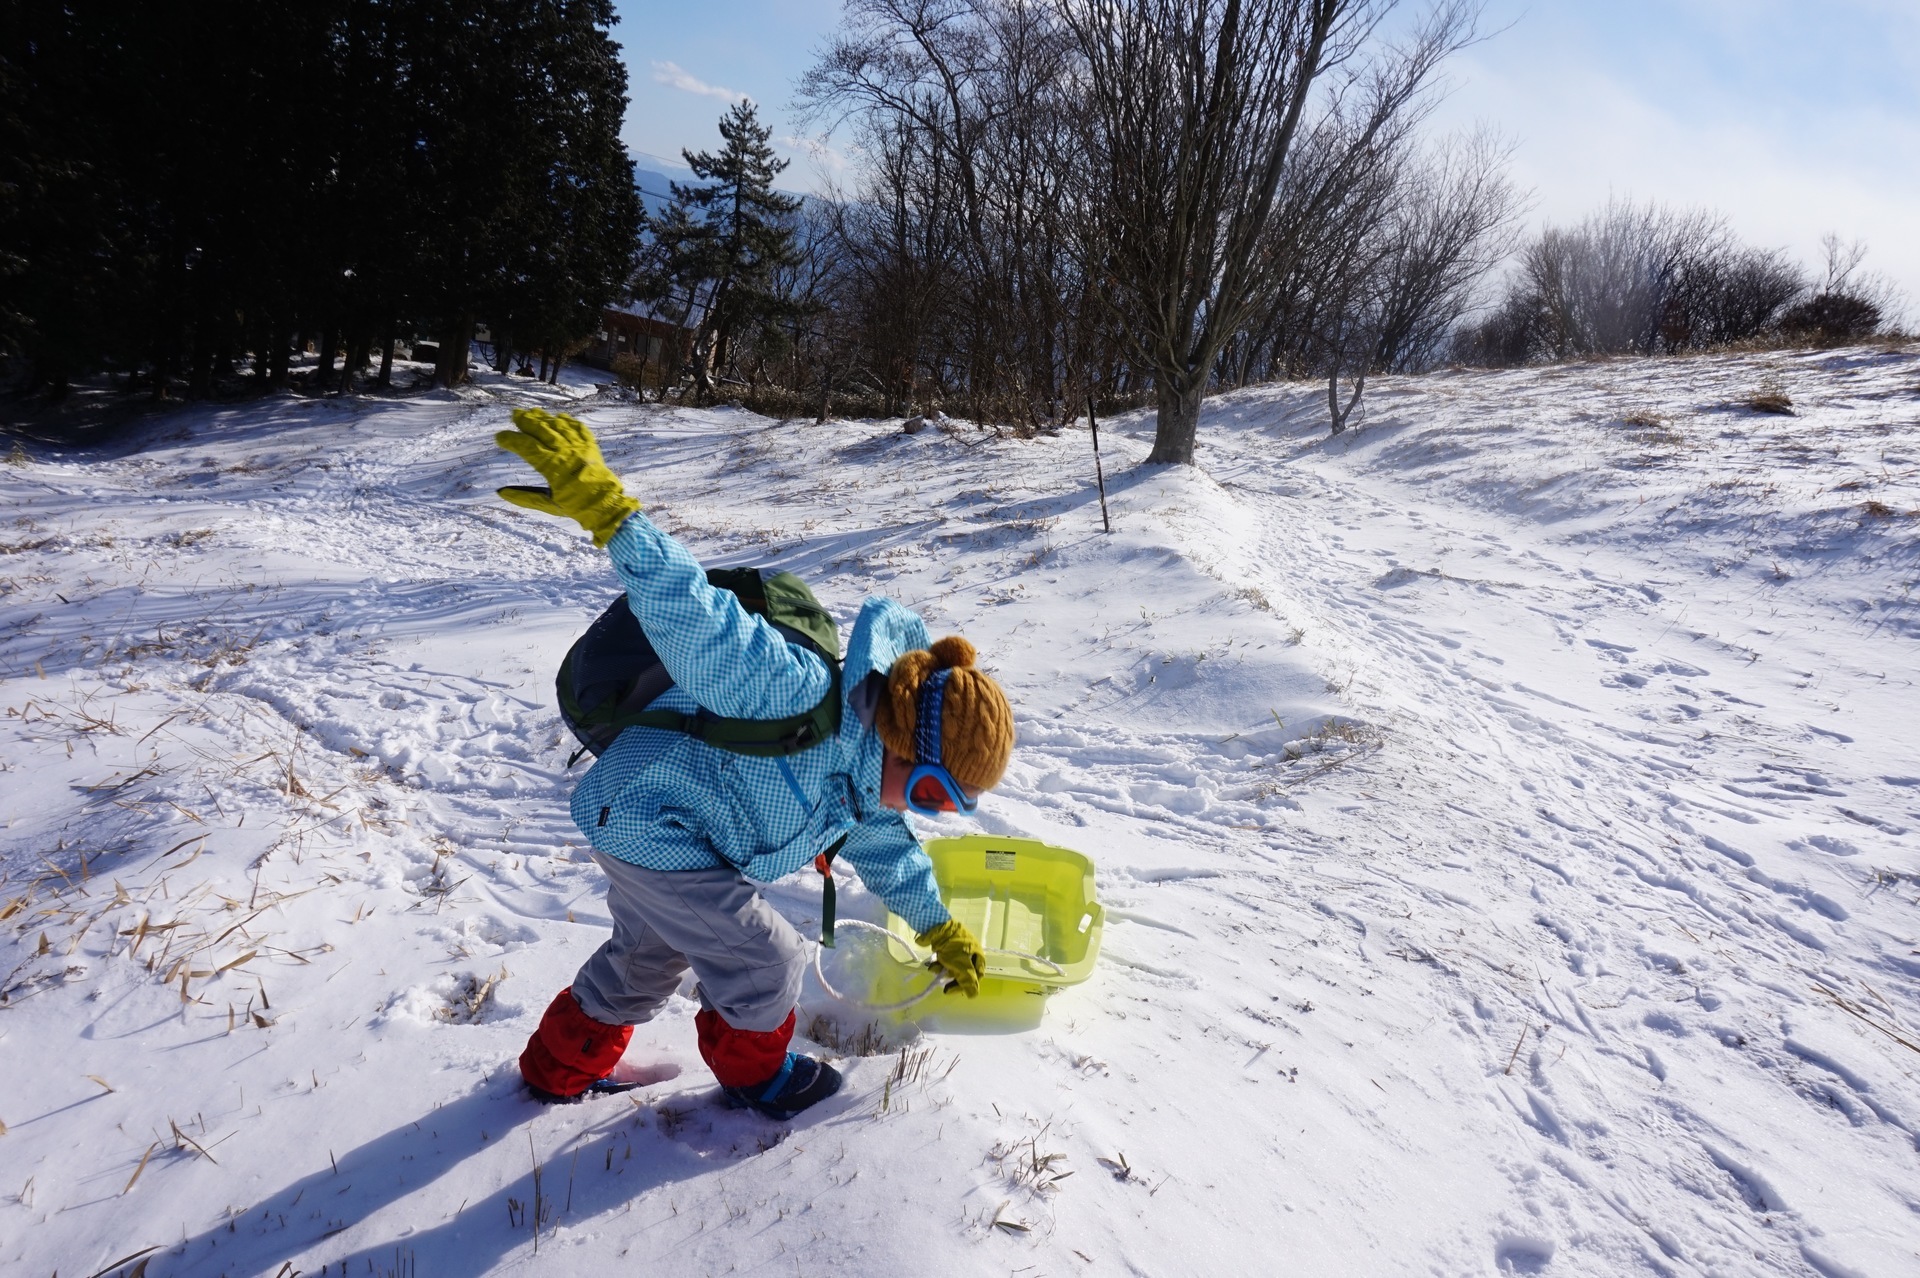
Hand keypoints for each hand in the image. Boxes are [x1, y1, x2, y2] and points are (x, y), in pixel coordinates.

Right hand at [495, 408, 640, 546]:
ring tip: (533, 412)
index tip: (499, 437)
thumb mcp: (548, 504)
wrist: (605, 505)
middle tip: (514, 414)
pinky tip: (561, 418)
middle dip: (526, 421)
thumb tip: (501, 492)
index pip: (527, 447)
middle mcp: (565, 452)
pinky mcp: (591, 447)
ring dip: (544, 418)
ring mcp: (579, 447)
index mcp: (552, 466)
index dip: (511, 440)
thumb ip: (525, 497)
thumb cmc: (576, 507)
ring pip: (559, 426)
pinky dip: (569, 422)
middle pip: (542, 430)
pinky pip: (579, 429)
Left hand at [916, 919, 985, 997]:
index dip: (967, 985)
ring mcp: (956, 951)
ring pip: (951, 968)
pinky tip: (933, 964)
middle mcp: (969, 953)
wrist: (936, 926)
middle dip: (952, 978)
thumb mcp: (962, 965)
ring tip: (935, 969)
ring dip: (943, 971)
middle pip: (963, 973)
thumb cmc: (953, 947)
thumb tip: (973, 996)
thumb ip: (968, 982)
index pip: (976, 975)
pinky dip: (938, 964)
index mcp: (977, 955)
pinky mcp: (945, 948)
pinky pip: (943, 961)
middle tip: (944, 988)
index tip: (955, 990)